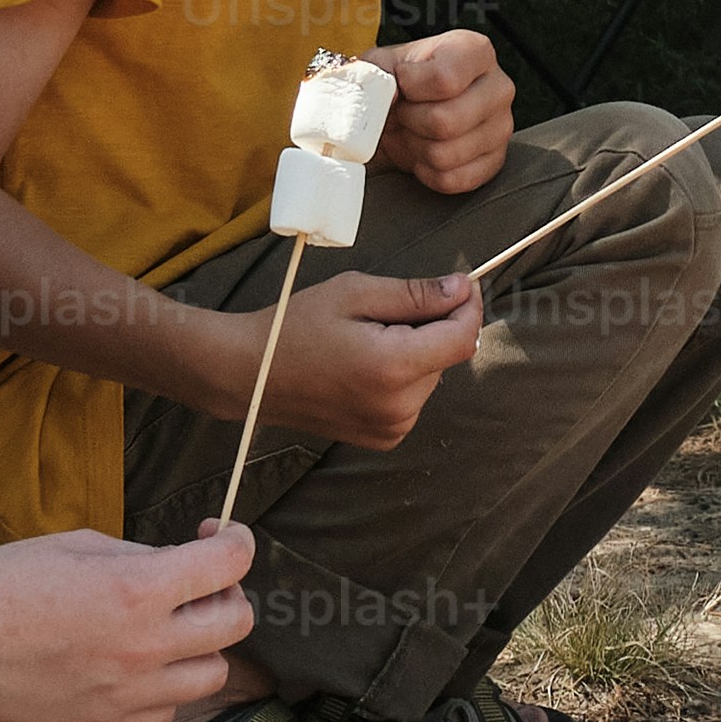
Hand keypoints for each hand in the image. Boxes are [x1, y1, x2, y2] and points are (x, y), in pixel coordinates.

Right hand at [0, 519, 254, 721]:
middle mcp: (145, 649)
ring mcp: (129, 697)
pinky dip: (164, 686)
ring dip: (200, 646)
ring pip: (212, 675)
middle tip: (197, 584)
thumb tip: (184, 568)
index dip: (237, 540)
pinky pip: (167, 710)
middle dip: (225, 593)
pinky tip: (133, 665)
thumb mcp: (81, 545)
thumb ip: (145, 559)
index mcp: (139, 591)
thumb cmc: (3, 580)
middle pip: (236, 623)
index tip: (222, 536)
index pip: (230, 564)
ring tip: (165, 629)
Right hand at [257, 266, 480, 448]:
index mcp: (393, 367)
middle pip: (446, 355)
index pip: (462, 338)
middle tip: (385, 312)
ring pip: (432, 375)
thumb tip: (462, 290)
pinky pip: (413, 396)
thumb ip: (416, 294)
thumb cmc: (296, 326)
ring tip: (368, 339)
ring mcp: (393, 427)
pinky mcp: (385, 437)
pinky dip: (402, 375)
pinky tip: (365, 365)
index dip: (468, 307)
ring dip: (416, 351)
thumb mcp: (355, 293)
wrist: (252, 375)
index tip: (460, 285)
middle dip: (432, 327)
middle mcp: (400, 406)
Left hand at [369, 28, 511, 193]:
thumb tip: (385, 94)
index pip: (445, 79)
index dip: (411, 88)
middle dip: (412, 121)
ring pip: (446, 155)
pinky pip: (453, 180)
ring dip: (418, 148)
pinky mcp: (495, 161)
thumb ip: (374, 73)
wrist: (400, 115)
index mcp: (474, 50)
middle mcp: (498, 86)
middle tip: (407, 113)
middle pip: (446, 121)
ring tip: (417, 131)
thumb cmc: (397, 86)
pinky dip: (428, 172)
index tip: (403, 84)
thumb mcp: (378, 67)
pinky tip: (426, 152)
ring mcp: (502, 127)